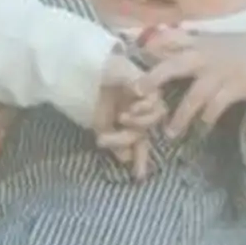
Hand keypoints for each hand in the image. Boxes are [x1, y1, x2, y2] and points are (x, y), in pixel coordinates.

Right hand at [93, 48, 163, 181]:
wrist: (91, 67)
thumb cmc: (95, 93)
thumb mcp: (103, 122)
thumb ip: (116, 140)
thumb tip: (125, 159)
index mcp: (132, 122)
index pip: (140, 144)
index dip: (141, 160)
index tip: (138, 177)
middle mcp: (143, 112)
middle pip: (145, 134)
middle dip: (126, 139)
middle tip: (102, 139)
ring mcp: (148, 98)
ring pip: (153, 120)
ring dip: (138, 122)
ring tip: (121, 117)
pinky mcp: (151, 84)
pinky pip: (154, 102)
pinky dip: (144, 107)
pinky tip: (130, 105)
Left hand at [139, 27, 245, 139]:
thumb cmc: (234, 48)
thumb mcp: (208, 41)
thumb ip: (183, 43)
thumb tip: (152, 44)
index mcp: (194, 43)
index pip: (166, 40)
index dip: (146, 50)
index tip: (130, 63)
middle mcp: (203, 56)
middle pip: (173, 66)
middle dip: (153, 79)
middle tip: (136, 94)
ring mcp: (218, 72)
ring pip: (194, 97)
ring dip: (180, 117)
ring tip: (169, 134)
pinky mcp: (233, 88)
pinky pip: (214, 109)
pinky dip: (206, 122)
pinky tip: (200, 133)